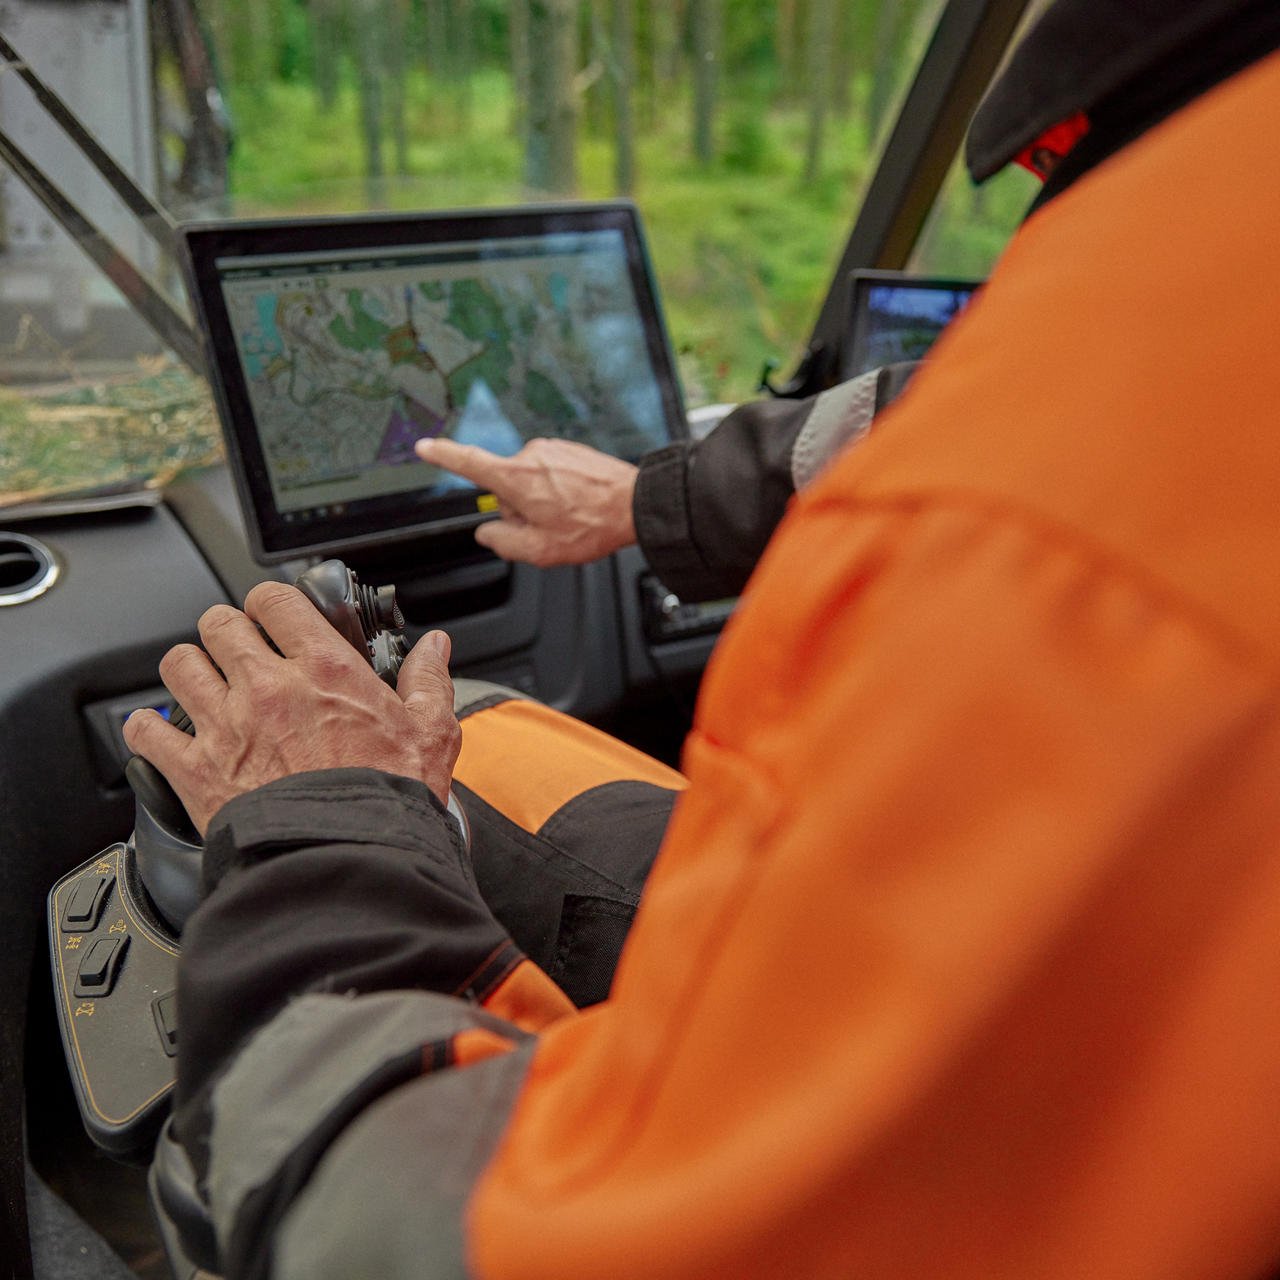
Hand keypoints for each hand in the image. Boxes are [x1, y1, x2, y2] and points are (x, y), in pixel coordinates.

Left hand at [122, 582, 460, 835]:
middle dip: (227, 631)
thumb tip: (435, 647)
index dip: (271, 603)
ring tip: (204, 684)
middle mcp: (268, 687)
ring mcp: (226, 725)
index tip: (275, 617)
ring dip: (189, 670)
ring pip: (179, 665)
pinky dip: (148, 729)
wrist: (347, 858)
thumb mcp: (430, 732)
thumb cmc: (388, 799)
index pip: (275, 601)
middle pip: (218, 623)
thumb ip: (428, 681)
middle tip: (240, 650)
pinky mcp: (195, 769)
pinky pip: (146, 731)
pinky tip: (164, 733)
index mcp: (325, 670)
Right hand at [415, 436, 637, 565]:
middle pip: (505, 487)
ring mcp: (552, 450)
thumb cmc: (592, 525)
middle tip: (550, 526)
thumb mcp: (540, 550)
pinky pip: (551, 474)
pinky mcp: (570, 449)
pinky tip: (580, 505)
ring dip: (541, 501)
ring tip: (571, 516)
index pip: (468, 463)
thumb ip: (504, 542)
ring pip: (530, 482)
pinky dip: (559, 491)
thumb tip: (488, 532)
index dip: (443, 456)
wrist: (636, 504)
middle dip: (519, 510)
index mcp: (515, 477)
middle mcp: (530, 455)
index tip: (425, 446)